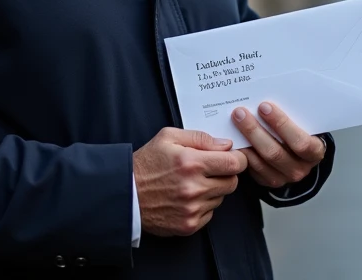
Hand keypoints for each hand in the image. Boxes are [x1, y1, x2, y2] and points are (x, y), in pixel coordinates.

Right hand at [132, 127, 248, 236]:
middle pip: (232, 182)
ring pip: (221, 197)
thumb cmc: (145, 164)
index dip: (237, 159)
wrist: (125, 195)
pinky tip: (187, 198)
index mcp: (191, 163)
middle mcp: (194, 188)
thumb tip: (225, 145)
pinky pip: (210, 213)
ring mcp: (192, 209)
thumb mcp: (168, 137)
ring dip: (213, 190)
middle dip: (226, 174)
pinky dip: (203, 206)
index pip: (234, 163)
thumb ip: (200, 137)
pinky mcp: (189, 225)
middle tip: (210, 169)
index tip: (231, 157)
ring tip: (192, 183)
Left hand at [232, 102, 325, 188]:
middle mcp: (300, 169)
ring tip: (235, 121)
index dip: (281, 124)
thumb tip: (268, 92)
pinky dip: (242, 152)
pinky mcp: (268, 182)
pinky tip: (234, 137)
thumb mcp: (303, 123)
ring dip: (245, 139)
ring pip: (261, 161)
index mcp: (314, 152)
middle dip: (255, 130)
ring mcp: (284, 178)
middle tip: (240, 112)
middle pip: (275, 152)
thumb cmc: (301, 132)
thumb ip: (293, 113)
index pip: (300, 142)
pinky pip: (252, 169)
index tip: (264, 106)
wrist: (300, 153)